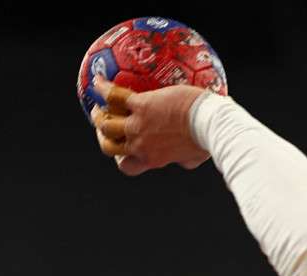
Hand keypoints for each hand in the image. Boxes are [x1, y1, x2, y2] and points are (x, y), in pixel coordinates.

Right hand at [87, 75, 210, 175]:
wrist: (209, 125)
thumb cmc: (208, 140)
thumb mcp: (193, 157)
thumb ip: (184, 160)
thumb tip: (184, 161)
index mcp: (152, 159)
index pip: (128, 165)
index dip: (122, 159)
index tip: (123, 152)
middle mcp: (140, 145)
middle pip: (109, 146)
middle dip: (103, 138)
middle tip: (104, 127)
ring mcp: (137, 125)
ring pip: (105, 124)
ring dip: (98, 115)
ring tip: (97, 105)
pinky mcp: (141, 105)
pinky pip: (114, 96)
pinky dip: (103, 88)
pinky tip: (98, 79)